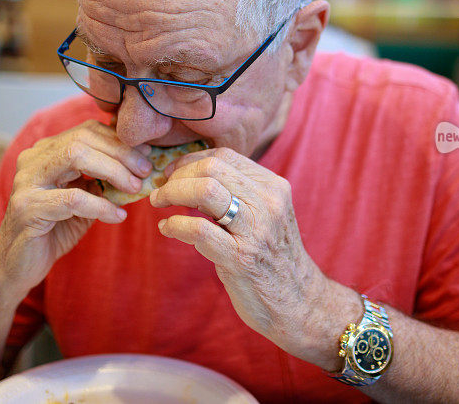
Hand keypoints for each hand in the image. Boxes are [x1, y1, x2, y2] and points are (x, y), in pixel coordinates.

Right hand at [0, 120, 151, 293]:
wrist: (19, 264)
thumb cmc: (55, 229)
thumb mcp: (84, 198)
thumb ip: (103, 179)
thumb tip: (140, 163)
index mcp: (46, 152)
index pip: (86, 131)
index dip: (119, 140)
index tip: (146, 154)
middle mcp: (33, 159)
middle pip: (83, 139)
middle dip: (121, 153)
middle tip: (145, 170)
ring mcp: (27, 181)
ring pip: (76, 157)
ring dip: (113, 171)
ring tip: (134, 188)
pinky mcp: (27, 207)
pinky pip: (73, 199)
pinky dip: (101, 206)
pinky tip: (117, 216)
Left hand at [149, 147, 335, 362]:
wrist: (299, 302)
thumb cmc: (272, 257)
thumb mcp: (265, 215)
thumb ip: (239, 193)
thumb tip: (191, 174)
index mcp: (273, 187)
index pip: (224, 156)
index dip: (190, 160)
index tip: (173, 174)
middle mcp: (268, 203)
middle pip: (212, 167)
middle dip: (177, 175)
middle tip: (161, 190)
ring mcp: (255, 231)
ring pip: (206, 191)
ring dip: (172, 193)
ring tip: (159, 203)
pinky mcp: (241, 259)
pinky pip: (199, 230)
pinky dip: (175, 225)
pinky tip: (167, 228)